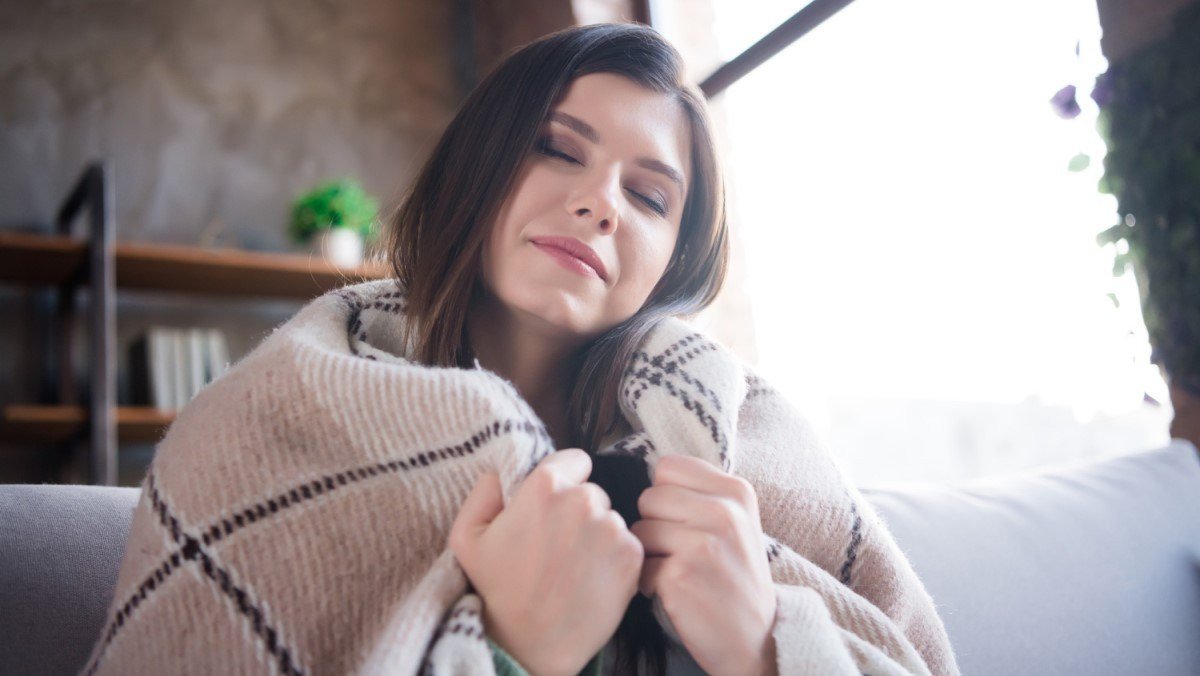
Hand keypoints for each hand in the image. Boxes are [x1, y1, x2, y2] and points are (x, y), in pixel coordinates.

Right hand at [449, 449, 643, 675]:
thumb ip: (483, 492)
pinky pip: (626, 544)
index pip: (573, 460)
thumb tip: (500, 472)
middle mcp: (584, 499)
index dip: (563, 481)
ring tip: (573, 566)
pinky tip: (590, 579)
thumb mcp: (467, 537)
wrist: (530, 645)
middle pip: (592, 491)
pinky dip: (613, 558)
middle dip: (579, 511)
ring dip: (597, 535)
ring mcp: (611, 527)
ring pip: (610, 519)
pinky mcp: (631, 556)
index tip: (552, 508)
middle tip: (558, 545)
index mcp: (545, 485)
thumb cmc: (496, 590)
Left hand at [631, 455, 778, 675]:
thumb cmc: (735, 575)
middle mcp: (723, 511)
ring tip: (678, 571)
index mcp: (736, 490)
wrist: (757, 637)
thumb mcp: (736, 521)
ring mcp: (703, 543)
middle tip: (681, 551)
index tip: (684, 520)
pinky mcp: (681, 575)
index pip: (667, 466)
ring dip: (649, 554)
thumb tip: (653, 471)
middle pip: (648, 497)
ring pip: (639, 530)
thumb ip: (702, 491)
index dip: (665, 494)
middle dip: (654, 525)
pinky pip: (639, 565)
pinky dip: (647, 583)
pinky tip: (675, 592)